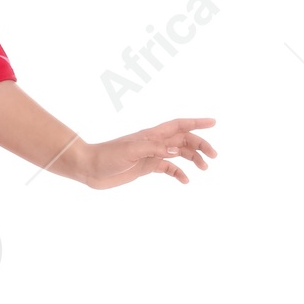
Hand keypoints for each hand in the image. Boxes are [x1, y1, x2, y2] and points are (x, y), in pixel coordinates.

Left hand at [76, 117, 215, 189]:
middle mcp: (154, 142)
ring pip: (178, 154)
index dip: (197, 122)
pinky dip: (178, 173)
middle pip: (183, 140)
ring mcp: (151, 154)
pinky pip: (167, 168)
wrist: (89, 168)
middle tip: (214, 156)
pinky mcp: (146, 167)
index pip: (179, 125)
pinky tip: (186, 180)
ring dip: (193, 159)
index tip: (214, 123)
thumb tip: (176, 149)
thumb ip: (154, 148)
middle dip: (200, 145)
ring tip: (205, 168)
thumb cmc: (107, 156)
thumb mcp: (131, 151)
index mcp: (151, 134)